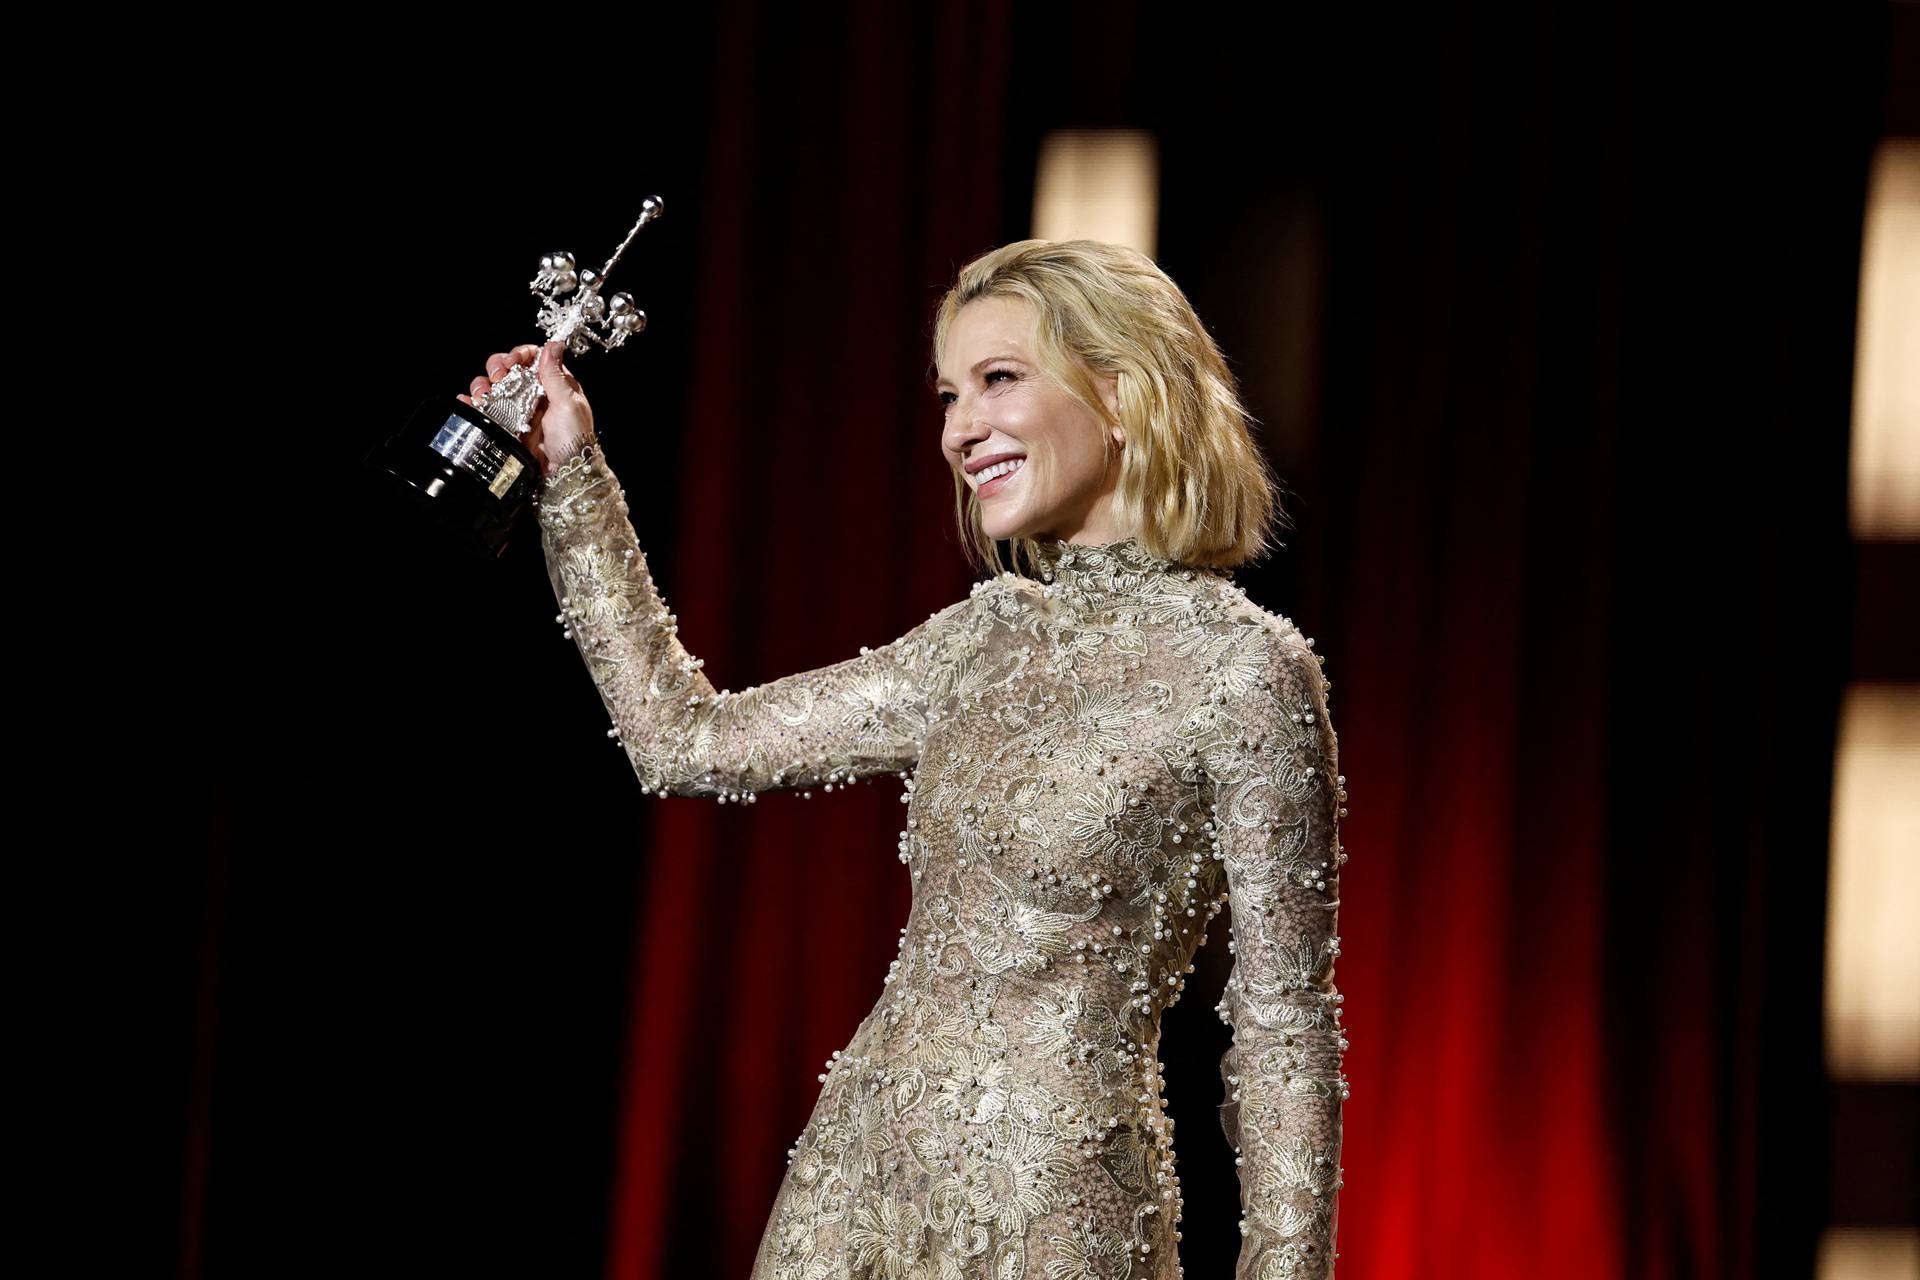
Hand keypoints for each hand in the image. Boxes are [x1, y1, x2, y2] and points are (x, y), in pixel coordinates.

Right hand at [457, 340, 595, 477]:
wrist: (564, 472)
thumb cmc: (574, 439)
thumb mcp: (569, 404)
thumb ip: (556, 375)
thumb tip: (553, 345)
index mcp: (553, 383)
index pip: (532, 358)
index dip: (519, 354)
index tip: (512, 360)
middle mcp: (534, 393)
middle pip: (508, 369)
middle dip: (497, 367)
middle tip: (498, 377)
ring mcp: (518, 409)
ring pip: (493, 387)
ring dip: (483, 385)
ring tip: (484, 394)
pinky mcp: (506, 425)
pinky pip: (485, 410)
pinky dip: (472, 404)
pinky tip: (467, 402)